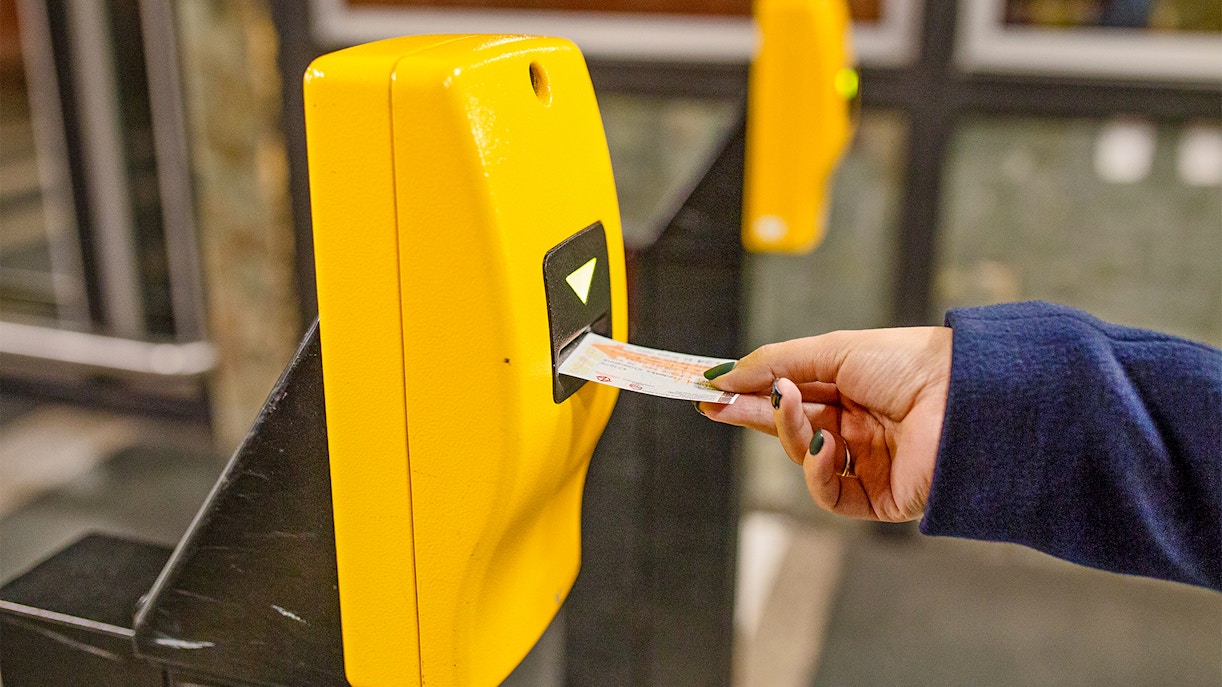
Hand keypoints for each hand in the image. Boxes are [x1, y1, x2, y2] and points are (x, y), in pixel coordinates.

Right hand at [697, 327, 951, 521]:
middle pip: (789, 428)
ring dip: (789, 432)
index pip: (789, 396)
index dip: (749, 394)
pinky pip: (829, 493)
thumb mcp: (834, 350)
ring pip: (802, 458)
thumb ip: (775, 363)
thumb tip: (723, 376)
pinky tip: (823, 445)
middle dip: (755, 414)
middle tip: (719, 405)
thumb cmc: (910, 364)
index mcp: (852, 389)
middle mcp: (858, 427)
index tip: (709, 390)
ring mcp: (868, 463)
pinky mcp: (879, 498)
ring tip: (792, 405)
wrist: (965, 397)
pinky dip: (816, 471)